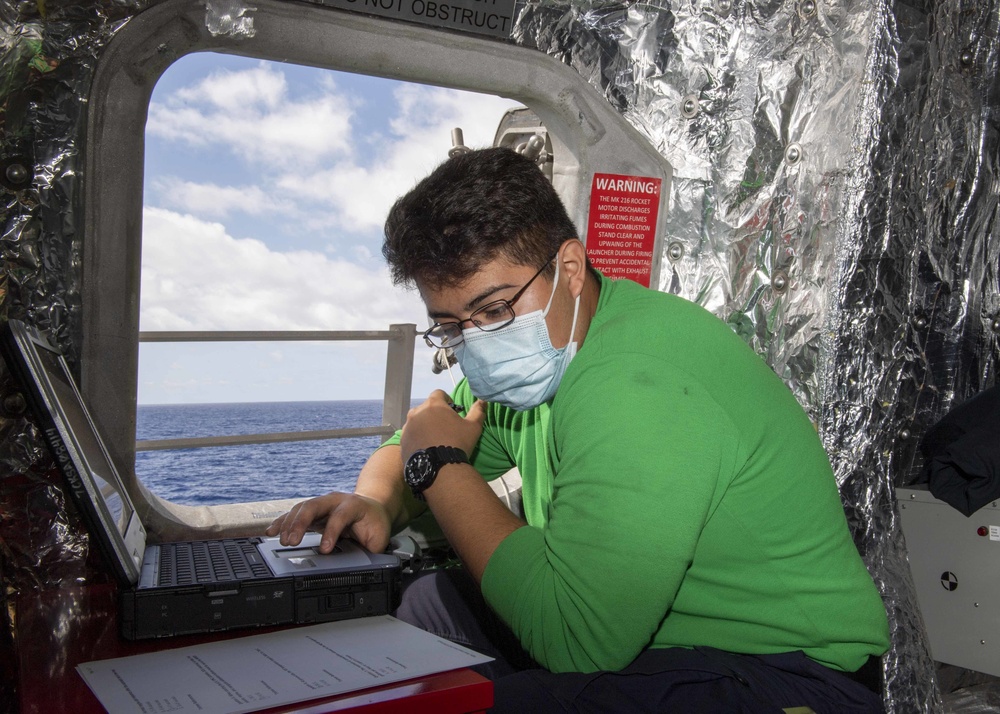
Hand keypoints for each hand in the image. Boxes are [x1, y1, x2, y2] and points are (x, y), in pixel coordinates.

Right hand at [264, 492, 391, 553]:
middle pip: (314, 506)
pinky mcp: (313, 511)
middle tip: (291, 542)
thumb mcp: (379, 538)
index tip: (324, 550)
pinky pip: (295, 513)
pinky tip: (271, 531)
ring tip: (281, 541)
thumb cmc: (375, 524)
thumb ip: (372, 550)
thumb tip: (363, 566)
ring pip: (302, 508)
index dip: (331, 532)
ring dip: (289, 524)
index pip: (339, 516)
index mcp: (354, 505)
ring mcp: (323, 503)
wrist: (372, 508)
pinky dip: (282, 522)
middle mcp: (335, 500)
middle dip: (301, 523)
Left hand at [399, 390, 486, 462]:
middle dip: (434, 413)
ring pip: (416, 420)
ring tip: (433, 437)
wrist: (439, 468)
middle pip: (426, 407)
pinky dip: (416, 437)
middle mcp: (417, 412)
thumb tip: (483, 400)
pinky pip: (410, 434)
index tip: (453, 410)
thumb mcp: (473, 427)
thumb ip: (478, 411)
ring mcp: (407, 426)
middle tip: (444, 426)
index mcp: (433, 405)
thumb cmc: (457, 443)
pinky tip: (425, 447)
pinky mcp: (402, 441)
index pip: (439, 393)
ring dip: (423, 424)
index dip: (447, 400)